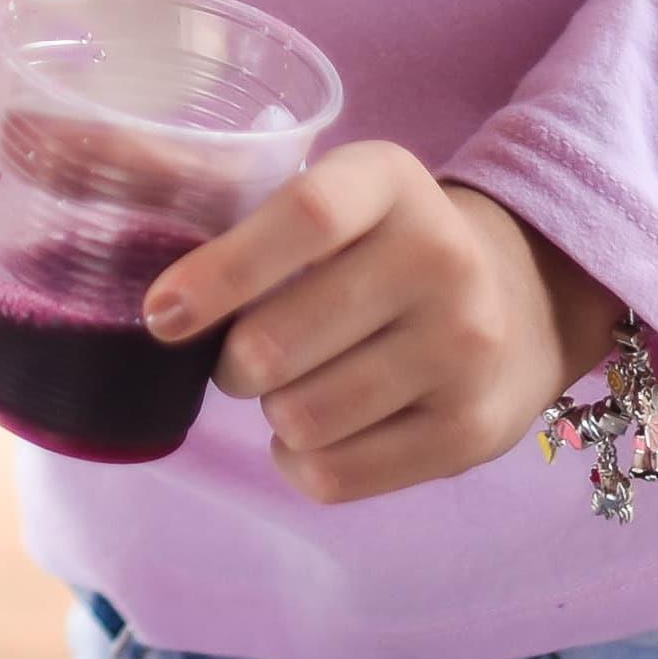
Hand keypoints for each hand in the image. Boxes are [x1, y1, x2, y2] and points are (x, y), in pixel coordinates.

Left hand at [142, 145, 617, 507]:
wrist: (524, 301)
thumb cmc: (386, 247)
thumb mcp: (343, 195)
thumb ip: (250, 215)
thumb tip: (133, 259)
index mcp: (390, 182)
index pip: (304, 219)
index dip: (220, 271)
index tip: (159, 314)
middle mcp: (440, 258)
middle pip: (279, 342)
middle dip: (230, 365)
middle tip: (237, 359)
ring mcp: (464, 349)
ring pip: (302, 417)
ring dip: (271, 412)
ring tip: (291, 388)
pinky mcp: (470, 430)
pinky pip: (337, 475)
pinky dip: (299, 462)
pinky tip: (316, 432)